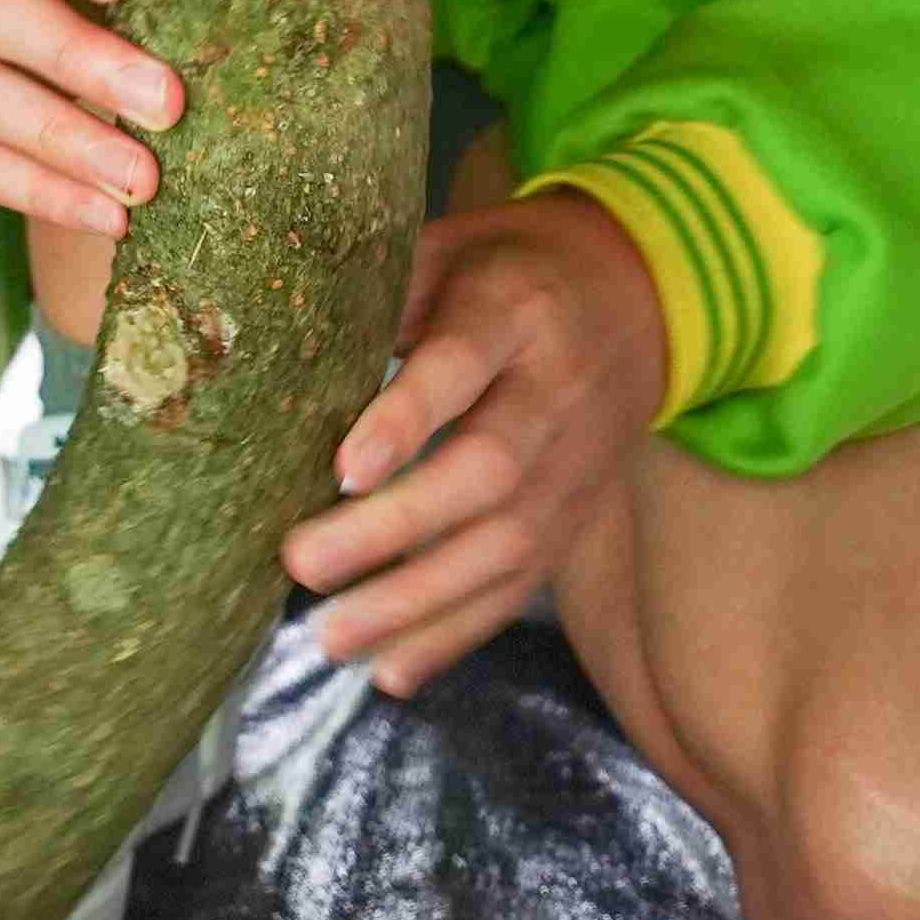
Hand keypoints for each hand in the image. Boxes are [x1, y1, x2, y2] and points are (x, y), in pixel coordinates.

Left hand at [283, 195, 668, 692]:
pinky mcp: (575, 519)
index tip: (344, 467)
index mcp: (516, 310)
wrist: (641, 296)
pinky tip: (389, 671)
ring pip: (506, 545)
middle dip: (394, 529)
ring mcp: (574, 466)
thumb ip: (383, 292)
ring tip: (330, 636)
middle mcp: (556, 393)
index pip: (463, 363)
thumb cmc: (510, 271)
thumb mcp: (454, 249)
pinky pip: (520, 586)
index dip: (408, 417)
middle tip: (300, 564)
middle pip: (486, 471)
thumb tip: (277, 345)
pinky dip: (454, 635)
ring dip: (416, 602)